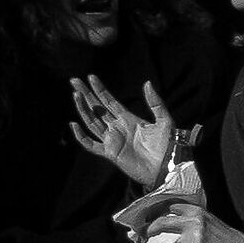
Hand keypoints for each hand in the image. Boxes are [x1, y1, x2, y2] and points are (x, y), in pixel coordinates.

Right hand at [69, 78, 184, 189]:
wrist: (168, 166)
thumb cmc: (169, 144)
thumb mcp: (164, 120)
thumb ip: (155, 102)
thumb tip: (146, 83)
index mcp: (129, 119)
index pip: (109, 101)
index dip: (100, 90)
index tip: (90, 77)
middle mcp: (118, 128)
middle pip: (97, 108)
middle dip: (86, 94)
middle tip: (74, 80)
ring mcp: (112, 140)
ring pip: (92, 122)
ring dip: (83, 109)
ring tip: (76, 94)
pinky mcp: (110, 153)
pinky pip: (91, 144)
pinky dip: (81, 136)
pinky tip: (74, 124)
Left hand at [132, 204, 243, 242]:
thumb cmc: (226, 240)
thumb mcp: (209, 223)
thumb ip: (191, 221)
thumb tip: (168, 226)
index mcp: (198, 211)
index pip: (171, 208)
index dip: (158, 214)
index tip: (148, 220)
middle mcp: (195, 220)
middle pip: (162, 223)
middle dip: (149, 229)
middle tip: (142, 235)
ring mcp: (195, 235)